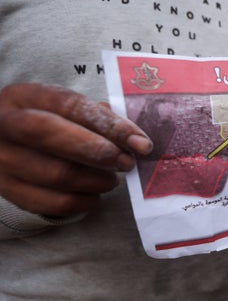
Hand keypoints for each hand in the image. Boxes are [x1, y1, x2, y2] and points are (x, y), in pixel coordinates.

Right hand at [0, 83, 152, 215]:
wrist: (5, 146)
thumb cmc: (49, 125)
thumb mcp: (63, 110)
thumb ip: (97, 117)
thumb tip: (134, 139)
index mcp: (22, 97)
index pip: (69, 105)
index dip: (109, 125)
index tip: (140, 142)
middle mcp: (4, 125)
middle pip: (51, 135)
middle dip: (99, 151)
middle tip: (127, 162)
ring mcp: (0, 160)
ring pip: (56, 174)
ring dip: (96, 180)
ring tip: (112, 179)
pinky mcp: (7, 190)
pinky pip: (52, 203)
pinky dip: (83, 201)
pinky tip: (94, 194)